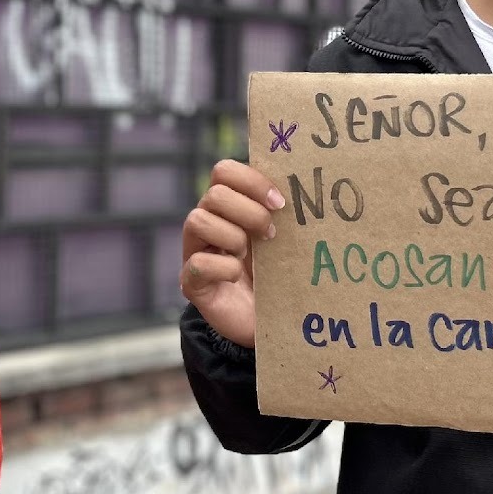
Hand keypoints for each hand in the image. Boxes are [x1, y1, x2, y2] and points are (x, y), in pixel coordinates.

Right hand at [179, 159, 284, 348]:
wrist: (269, 322)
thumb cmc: (277, 274)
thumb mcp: (281, 238)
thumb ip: (279, 213)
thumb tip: (300, 182)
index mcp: (228, 206)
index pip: (224, 171)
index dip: (252, 181)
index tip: (280, 202)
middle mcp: (207, 223)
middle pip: (214, 193)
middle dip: (248, 212)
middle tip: (270, 234)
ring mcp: (195, 251)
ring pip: (198, 220)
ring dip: (232, 237)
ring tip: (249, 257)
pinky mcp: (192, 282)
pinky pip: (198, 263)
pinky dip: (223, 268)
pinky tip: (236, 277)